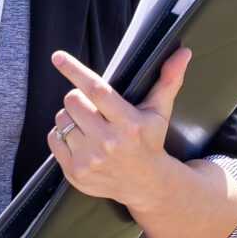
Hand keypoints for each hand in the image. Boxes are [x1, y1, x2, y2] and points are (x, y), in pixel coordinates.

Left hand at [46, 46, 191, 210]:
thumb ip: (169, 79)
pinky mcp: (75, 172)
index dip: (75, 71)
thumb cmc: (150, 141)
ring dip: (71, 117)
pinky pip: (53, 138)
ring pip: (61, 118)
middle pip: (73, 100)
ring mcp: (90, 160)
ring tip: (89, 125)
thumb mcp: (159, 112)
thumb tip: (183, 52)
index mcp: (128, 123)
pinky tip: (80, 140)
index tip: (58, 57)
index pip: (96, 90)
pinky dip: (61, 135)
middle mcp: (108, 142)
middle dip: (78, 98)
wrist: (146, 185)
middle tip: (92, 107)